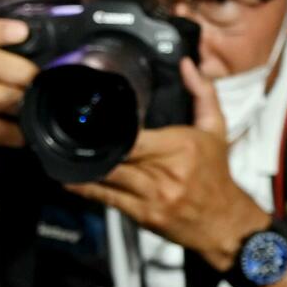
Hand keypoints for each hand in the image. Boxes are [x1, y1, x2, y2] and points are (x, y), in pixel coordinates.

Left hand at [66, 57, 267, 270]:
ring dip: (84, 167)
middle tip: (69, 134)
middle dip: (93, 146)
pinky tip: (70, 182)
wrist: (224, 222)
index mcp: (179, 147)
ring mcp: (152, 196)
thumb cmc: (216, 175)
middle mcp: (165, 172)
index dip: (111, 130)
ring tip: (62, 155)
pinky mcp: (144, 215)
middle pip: (118, 157)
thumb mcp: (216, 130)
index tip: (93, 119)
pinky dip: (87, 190)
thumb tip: (187, 64)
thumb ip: (202, 94)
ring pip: (108, 178)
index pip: (135, 137)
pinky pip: (108, 200)